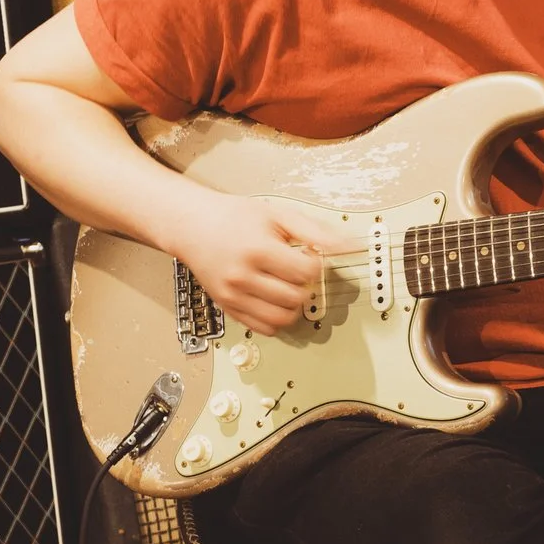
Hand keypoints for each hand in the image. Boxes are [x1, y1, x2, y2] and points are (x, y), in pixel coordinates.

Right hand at [169, 182, 358, 333]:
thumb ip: (316, 231)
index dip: (315, 263)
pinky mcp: (228, 308)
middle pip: (296, 297)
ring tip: (288, 286)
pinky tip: (275, 299)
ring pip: (282, 318)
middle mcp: (244, 276)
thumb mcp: (278, 215)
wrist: (193, 225)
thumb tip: (351, 246)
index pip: (307, 271)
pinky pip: (264, 328)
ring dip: (294, 305)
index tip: (307, 255)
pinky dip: (277, 319)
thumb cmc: (234, 217)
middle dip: (305, 285)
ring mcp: (234, 295)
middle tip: (297, 271)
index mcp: (258, 250)